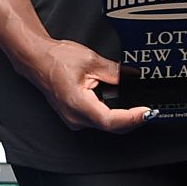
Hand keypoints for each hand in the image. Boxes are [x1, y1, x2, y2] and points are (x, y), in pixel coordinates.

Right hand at [21, 37, 150, 132]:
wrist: (37, 59)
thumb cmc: (56, 59)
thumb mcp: (91, 60)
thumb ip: (115, 71)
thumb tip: (134, 76)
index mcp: (77, 103)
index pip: (110, 120)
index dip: (131, 119)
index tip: (147, 112)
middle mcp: (75, 117)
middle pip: (110, 126)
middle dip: (132, 119)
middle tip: (149, 109)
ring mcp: (74, 119)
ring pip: (105, 125)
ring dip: (122, 118)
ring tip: (137, 107)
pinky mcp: (75, 116)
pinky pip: (98, 121)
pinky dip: (112, 115)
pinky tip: (120, 106)